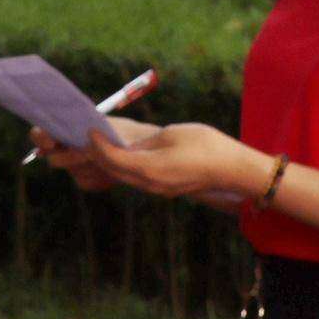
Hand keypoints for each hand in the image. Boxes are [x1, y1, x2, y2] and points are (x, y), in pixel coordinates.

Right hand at [27, 127, 120, 193]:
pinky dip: (100, 176)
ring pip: (73, 171)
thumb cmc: (119, 129)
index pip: (39, 135)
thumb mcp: (107, 125)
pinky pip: (86, 182)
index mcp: (62, 130)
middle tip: (87, 154)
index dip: (41, 138)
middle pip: (54, 159)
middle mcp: (63, 149)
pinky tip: (112, 169)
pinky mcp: (85, 180)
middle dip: (70, 157)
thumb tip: (90, 134)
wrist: (137, 147)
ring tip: (108, 157)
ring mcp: (73, 167)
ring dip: (89, 165)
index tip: (50, 142)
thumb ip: (94, 129)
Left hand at [87, 121, 257, 203]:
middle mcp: (150, 183)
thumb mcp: (171, 135)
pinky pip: (135, 178)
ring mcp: (157, 188)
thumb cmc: (206, 146)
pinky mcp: (164, 188)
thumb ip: (145, 142)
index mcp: (150, 169)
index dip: (97, 144)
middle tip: (85, 138)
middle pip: (113, 170)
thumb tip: (127, 146)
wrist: (233, 169)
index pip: (112, 158)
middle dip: (95, 155)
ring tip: (98, 145)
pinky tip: (120, 154)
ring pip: (123, 176)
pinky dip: (122, 166)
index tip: (89, 130)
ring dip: (108, 162)